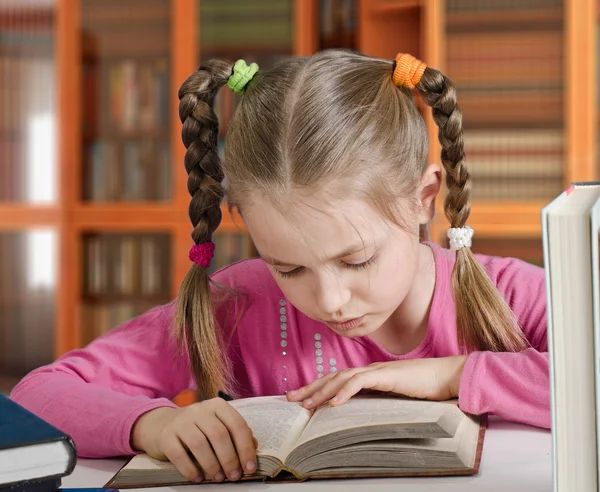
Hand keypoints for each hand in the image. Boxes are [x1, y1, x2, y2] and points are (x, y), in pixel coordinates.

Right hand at [131, 398, 258, 482]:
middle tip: (233, 476)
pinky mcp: (166, 436)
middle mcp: (200, 410)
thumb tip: (254, 446)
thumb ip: (234, 432)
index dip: (245, 448)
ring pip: (200, 444)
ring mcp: (181, 422)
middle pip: (219, 435)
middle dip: (229, 459)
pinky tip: (198, 478)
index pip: (236, 424)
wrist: (160, 425)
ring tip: (218, 478)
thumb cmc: (196, 427)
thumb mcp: (216, 424)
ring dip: (212, 465)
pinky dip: (190, 469)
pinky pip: (179, 455)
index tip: (249, 467)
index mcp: (217, 406)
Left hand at [287, 356, 467, 408]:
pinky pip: (361, 382)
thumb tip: (363, 415)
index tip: (301, 398)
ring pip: (342, 379)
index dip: (318, 387)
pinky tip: (333, 403)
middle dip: (310, 388)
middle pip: (333, 377)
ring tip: (306, 405)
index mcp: (370, 375)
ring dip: (322, 391)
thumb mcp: (397, 397)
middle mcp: (370, 370)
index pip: (337, 379)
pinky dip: (345, 392)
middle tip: (290, 399)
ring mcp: (378, 371)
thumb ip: (380, 401)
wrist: (449, 377)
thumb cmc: (426, 388)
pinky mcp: (387, 376)